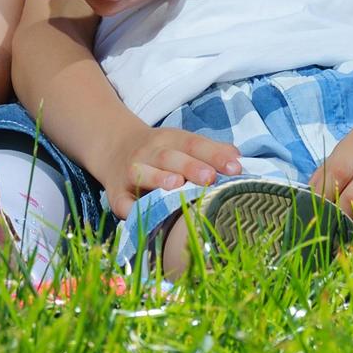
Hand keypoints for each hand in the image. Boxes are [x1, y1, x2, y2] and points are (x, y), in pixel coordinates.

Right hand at [111, 127, 242, 213]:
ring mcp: (131, 172)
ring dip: (159, 178)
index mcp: (170, 140)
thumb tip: (237, 159)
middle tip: (210, 177)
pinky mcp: (116, 194)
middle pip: (169, 156)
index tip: (235, 168)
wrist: (115, 147)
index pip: (194, 143)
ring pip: (144, 173)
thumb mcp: (183, 143)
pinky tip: (141, 213)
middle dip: (190, 166)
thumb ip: (210, 151)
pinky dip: (130, 208)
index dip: (215, 155)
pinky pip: (122, 202)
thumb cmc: (162, 152)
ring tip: (176, 185)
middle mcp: (150, 153)